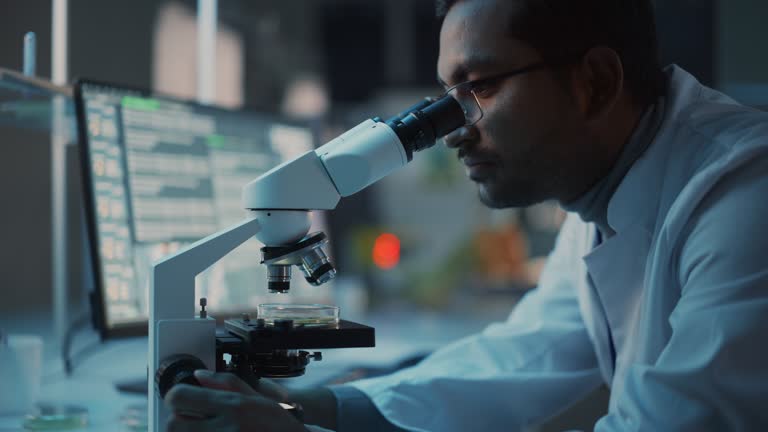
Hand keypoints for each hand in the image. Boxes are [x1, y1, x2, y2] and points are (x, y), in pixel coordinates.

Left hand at [164, 370, 306, 431]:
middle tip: (192, 419)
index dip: (177, 396)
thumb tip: (200, 375)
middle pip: (173, 423)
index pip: (180, 397)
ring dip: (187, 431)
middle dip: (178, 419)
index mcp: (233, 407)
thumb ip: (227, 384)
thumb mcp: (258, 398)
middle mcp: (223, 429)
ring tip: (205, 429)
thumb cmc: (279, 426)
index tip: (184, 398)